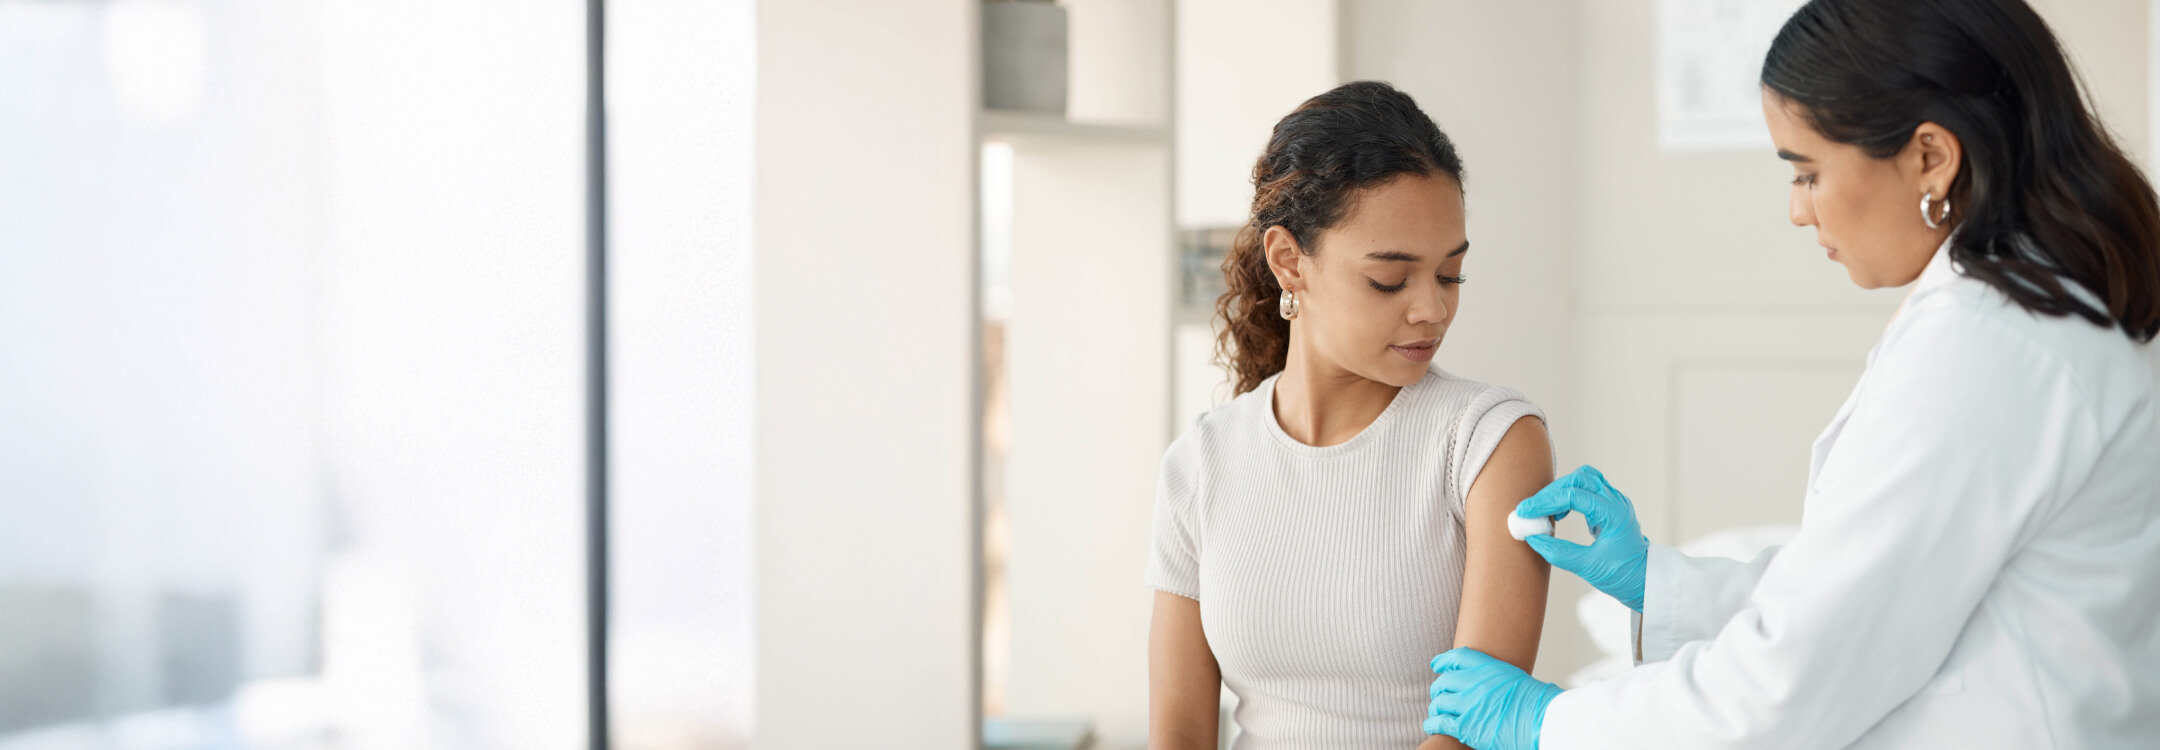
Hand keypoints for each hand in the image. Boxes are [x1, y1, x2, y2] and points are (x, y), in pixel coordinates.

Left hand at [1425, 648, 1561, 749]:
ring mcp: (1468, 704)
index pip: (1458, 657)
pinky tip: (1432, 726)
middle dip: (1439, 689)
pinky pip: (1440, 722)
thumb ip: (1498, 678)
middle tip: (1439, 695)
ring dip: (1436, 707)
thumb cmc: (1538, 702)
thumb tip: (1493, 683)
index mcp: (1489, 667)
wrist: (1544, 720)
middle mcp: (1475, 682)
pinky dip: (1433, 723)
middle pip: (1444, 681)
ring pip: (1439, 702)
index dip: (1443, 661)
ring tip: (1437, 712)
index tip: (1437, 665)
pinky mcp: (1466, 726)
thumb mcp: (1517, 679)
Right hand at [1512, 465, 1649, 610]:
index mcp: (1615, 513)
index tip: (1525, 512)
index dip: (1546, 502)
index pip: (1574, 495)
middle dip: (1551, 492)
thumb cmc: (1623, 575)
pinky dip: (1569, 496)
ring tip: (1546, 512)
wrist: (1646, 581)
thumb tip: (1532, 538)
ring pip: (1583, 479)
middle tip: (1531, 510)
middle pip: (1579, 478)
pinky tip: (1560, 514)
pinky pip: (1586, 489)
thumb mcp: (1588, 567)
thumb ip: (1558, 552)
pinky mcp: (1609, 507)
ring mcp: (1614, 502)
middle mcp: (1616, 501)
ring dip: (1561, 490)